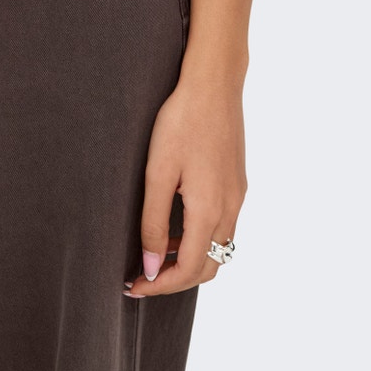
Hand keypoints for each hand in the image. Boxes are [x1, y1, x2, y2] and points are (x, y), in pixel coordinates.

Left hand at [122, 75, 246, 298]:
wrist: (213, 84)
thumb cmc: (181, 122)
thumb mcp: (158, 172)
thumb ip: (155, 222)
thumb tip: (151, 267)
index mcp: (209, 211)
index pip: (189, 270)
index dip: (160, 285)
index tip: (132, 286)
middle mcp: (230, 210)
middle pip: (208, 268)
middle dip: (175, 279)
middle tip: (141, 276)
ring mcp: (238, 197)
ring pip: (218, 249)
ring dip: (189, 259)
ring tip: (154, 252)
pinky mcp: (237, 183)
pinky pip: (222, 227)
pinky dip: (200, 238)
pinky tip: (176, 223)